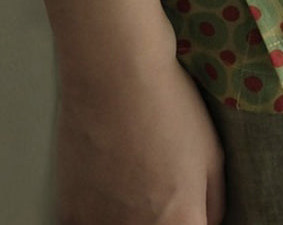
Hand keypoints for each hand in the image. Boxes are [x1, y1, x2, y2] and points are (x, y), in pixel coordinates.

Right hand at [51, 50, 227, 223]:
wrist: (113, 73)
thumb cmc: (166, 106)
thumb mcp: (212, 155)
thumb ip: (211, 205)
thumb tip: (205, 223)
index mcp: (181, 224)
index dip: (189, 219)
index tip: (185, 207)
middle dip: (160, 218)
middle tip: (157, 188)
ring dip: (128, 218)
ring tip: (130, 183)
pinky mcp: (69, 215)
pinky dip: (97, 214)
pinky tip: (104, 186)